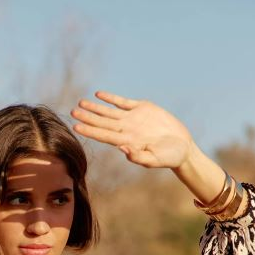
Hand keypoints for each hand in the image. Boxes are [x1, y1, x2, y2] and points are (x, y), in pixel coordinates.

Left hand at [70, 91, 194, 169]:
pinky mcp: (142, 109)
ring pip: (109, 112)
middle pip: (102, 123)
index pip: (104, 136)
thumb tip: (123, 149)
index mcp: (127, 142)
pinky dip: (111, 98)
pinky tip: (99, 95)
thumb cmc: (169, 158)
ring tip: (80, 103)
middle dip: (87, 117)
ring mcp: (133, 119)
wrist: (181, 147)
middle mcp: (126, 130)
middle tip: (72, 112)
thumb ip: (139, 157)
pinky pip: (123, 102)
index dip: (90, 131)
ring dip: (94, 108)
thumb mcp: (155, 160)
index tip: (76, 127)